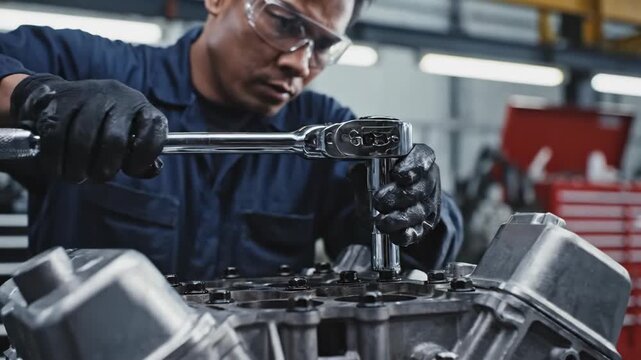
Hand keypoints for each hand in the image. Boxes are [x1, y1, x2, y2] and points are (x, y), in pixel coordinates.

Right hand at [10, 74, 167, 182]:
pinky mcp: (58, 101)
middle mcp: (117, 96)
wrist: (58, 96)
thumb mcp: (127, 136)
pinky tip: (59, 169)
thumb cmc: (101, 126)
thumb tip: (151, 170)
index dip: (146, 155)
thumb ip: (141, 157)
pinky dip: (56, 160)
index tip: (132, 169)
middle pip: (114, 140)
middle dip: (105, 168)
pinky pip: (56, 137)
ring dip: (79, 167)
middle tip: (99, 177)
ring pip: (82, 139)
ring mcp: (87, 95)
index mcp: (140, 106)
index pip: (154, 129)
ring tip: (77, 176)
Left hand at [373, 144, 440, 246]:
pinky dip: (407, 234)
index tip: (397, 175)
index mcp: (418, 159)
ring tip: (381, 222)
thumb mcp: (369, 170)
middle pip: (420, 188)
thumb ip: (363, 169)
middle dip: (399, 196)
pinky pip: (420, 231)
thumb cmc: (379, 180)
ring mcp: (429, 203)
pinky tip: (396, 235)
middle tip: (379, 200)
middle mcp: (428, 180)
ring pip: (420, 212)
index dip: (412, 167)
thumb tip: (356, 171)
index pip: (422, 158)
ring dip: (400, 218)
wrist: (384, 203)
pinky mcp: (426, 224)